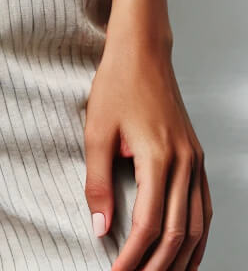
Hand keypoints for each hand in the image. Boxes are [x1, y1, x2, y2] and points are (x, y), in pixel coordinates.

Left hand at [84, 35, 210, 269]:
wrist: (142, 52)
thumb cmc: (115, 85)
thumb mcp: (96, 131)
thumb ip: (96, 181)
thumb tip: (99, 228)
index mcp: (159, 158)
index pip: (148, 223)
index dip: (133, 255)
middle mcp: (185, 164)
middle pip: (178, 232)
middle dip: (158, 266)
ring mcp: (196, 161)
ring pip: (198, 225)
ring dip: (182, 258)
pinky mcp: (197, 157)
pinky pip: (204, 207)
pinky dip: (197, 236)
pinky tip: (186, 250)